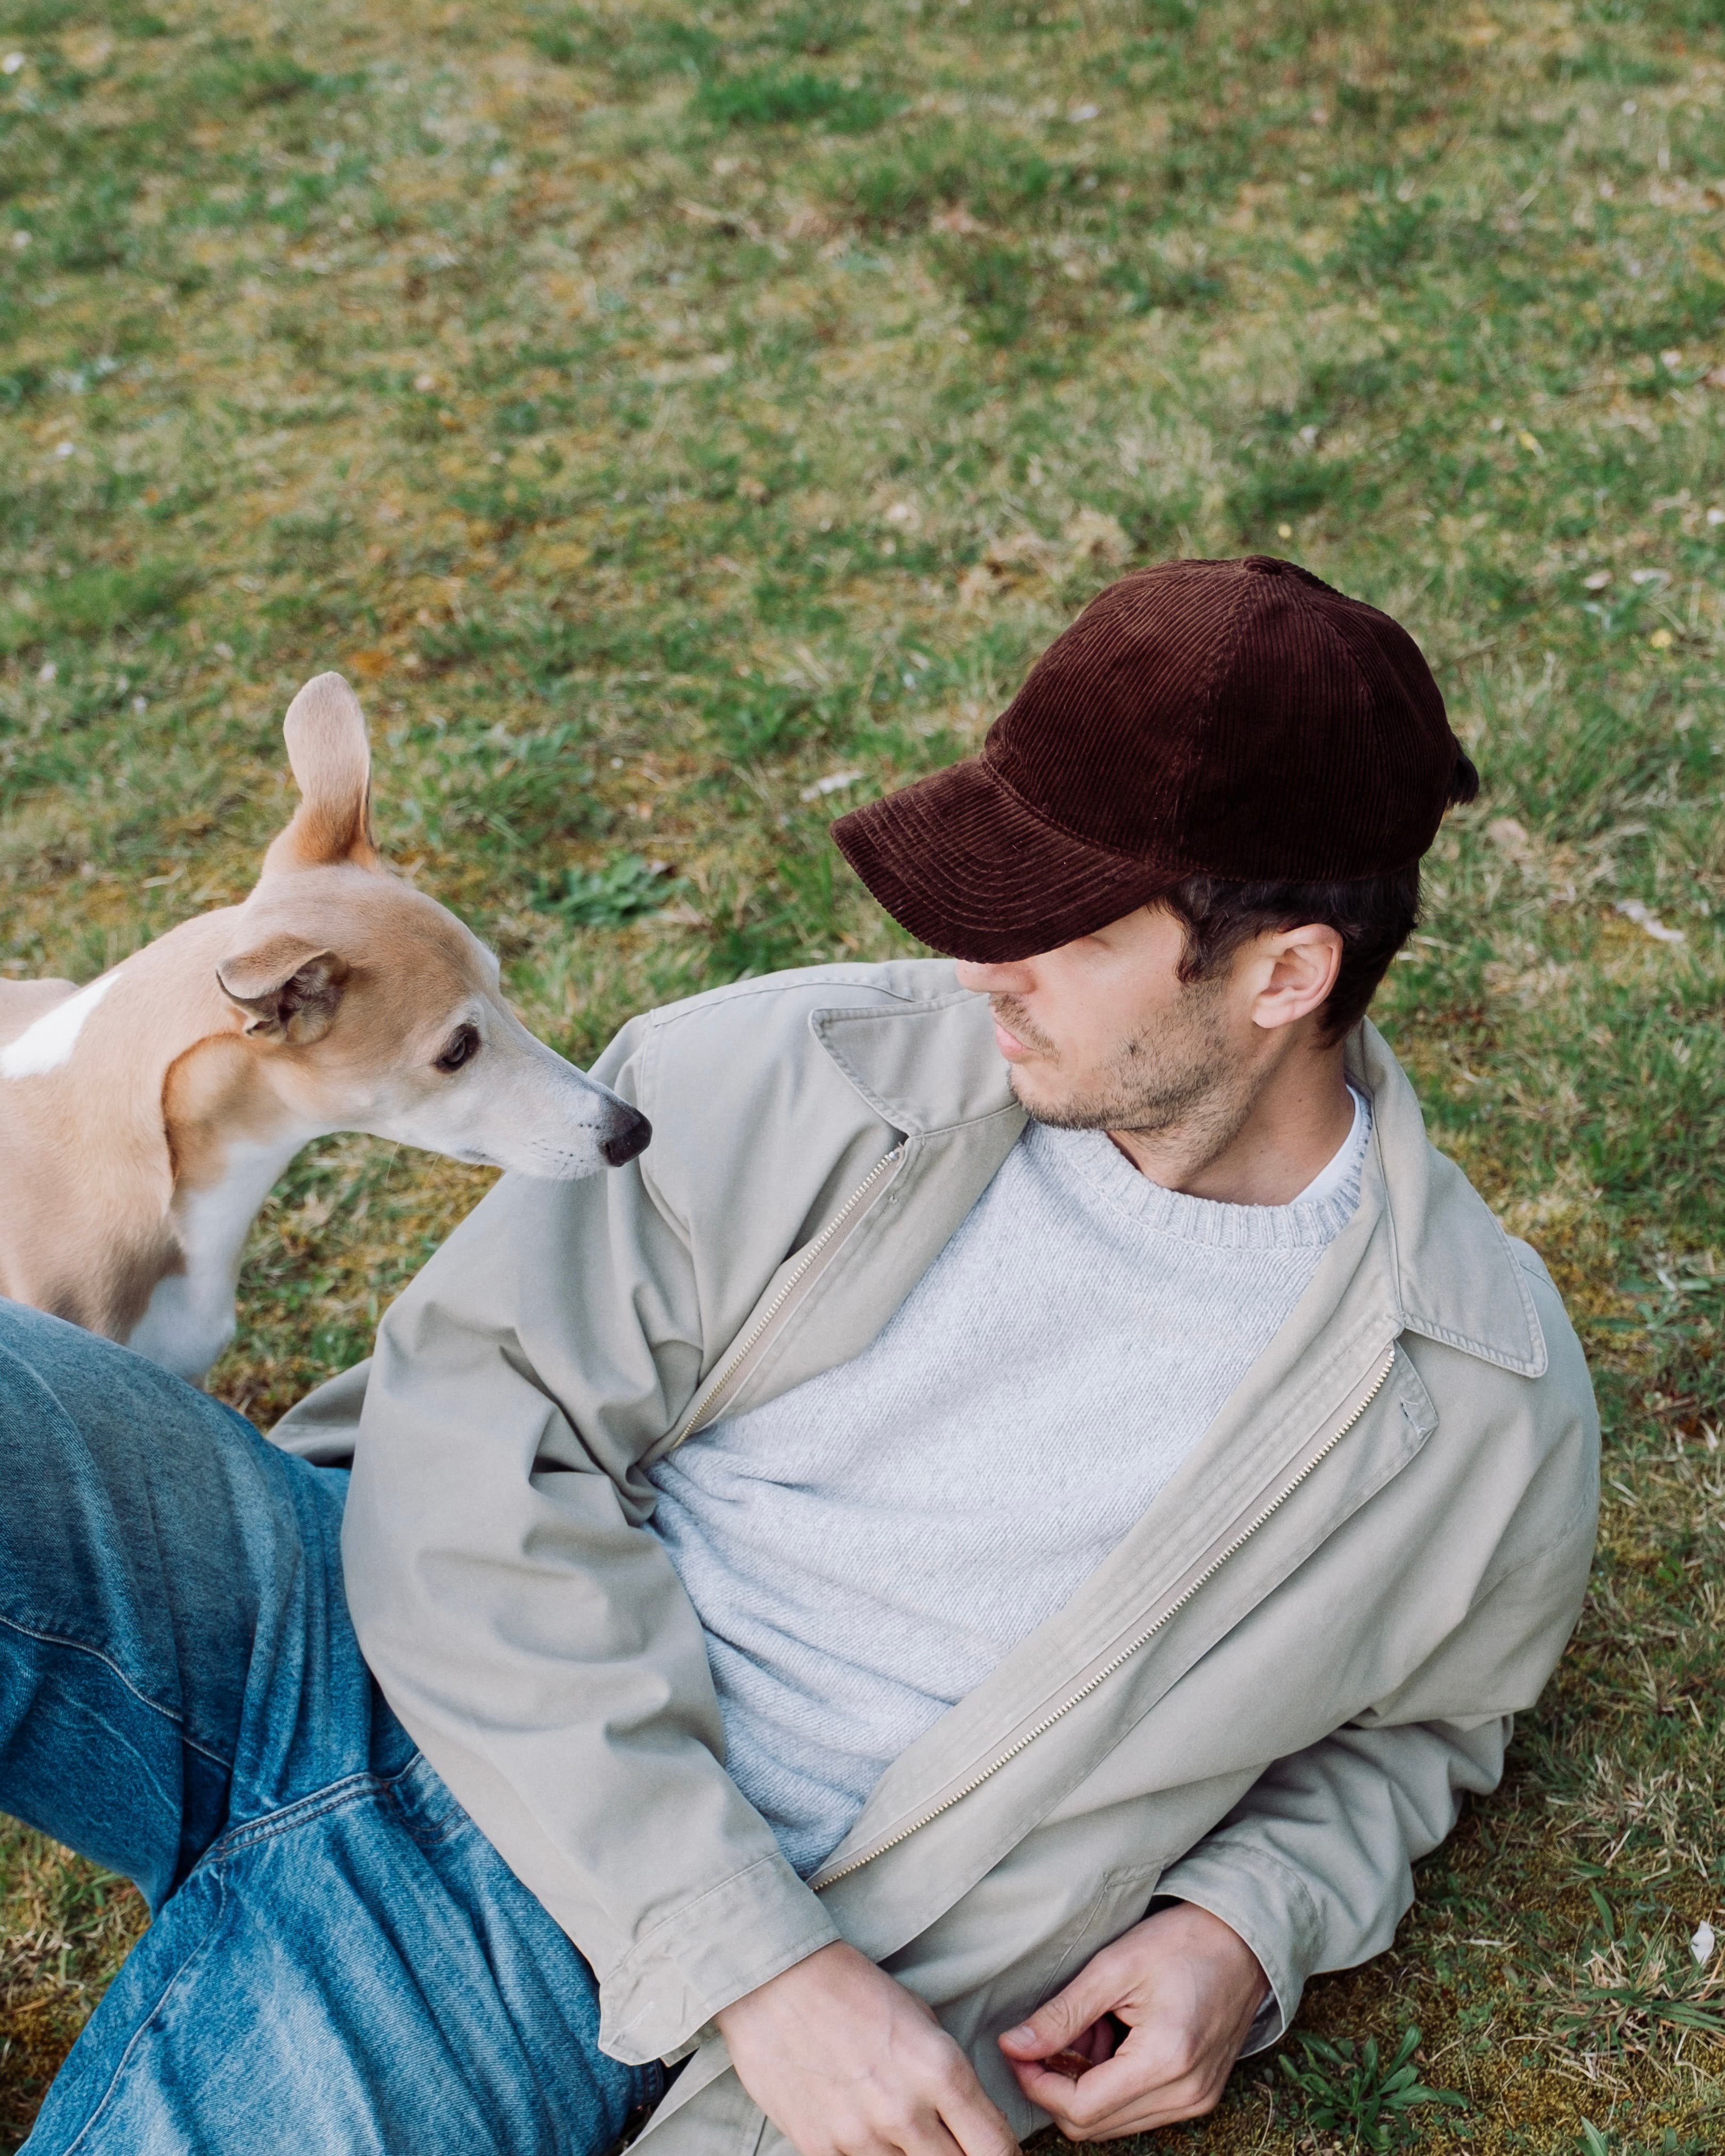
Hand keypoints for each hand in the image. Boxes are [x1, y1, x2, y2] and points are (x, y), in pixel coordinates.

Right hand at [715, 1941, 1019, 2155]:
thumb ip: (947, 2078)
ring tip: (901, 2132)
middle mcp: (905, 2111)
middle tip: (951, 2144)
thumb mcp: (919, 2018)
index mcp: (939, 2070)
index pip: (995, 2147)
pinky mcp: (819, 2149)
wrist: (774, 1981)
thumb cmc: (852, 1988)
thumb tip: (969, 2126)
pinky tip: (865, 2135)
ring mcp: (860, 2136)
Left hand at [996, 1902, 1268, 2141]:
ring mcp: (1196, 2100)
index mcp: (1165, 2061)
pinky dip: (1110, 2084)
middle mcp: (1185, 2094)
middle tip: (1047, 2037)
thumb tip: (1013, 2046)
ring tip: (1085, 2031)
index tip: (1017, 2051)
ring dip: (1084, 2085)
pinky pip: (1137, 2110)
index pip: (1081, 2108)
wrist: (1241, 1941)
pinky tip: (1110, 2040)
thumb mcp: (1113, 1967)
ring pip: (1112, 2122)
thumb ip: (1061, 2014)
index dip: (1038, 2084)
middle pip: (1093, 2124)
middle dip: (1057, 2085)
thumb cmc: (1181, 1942)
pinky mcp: (1198, 2096)